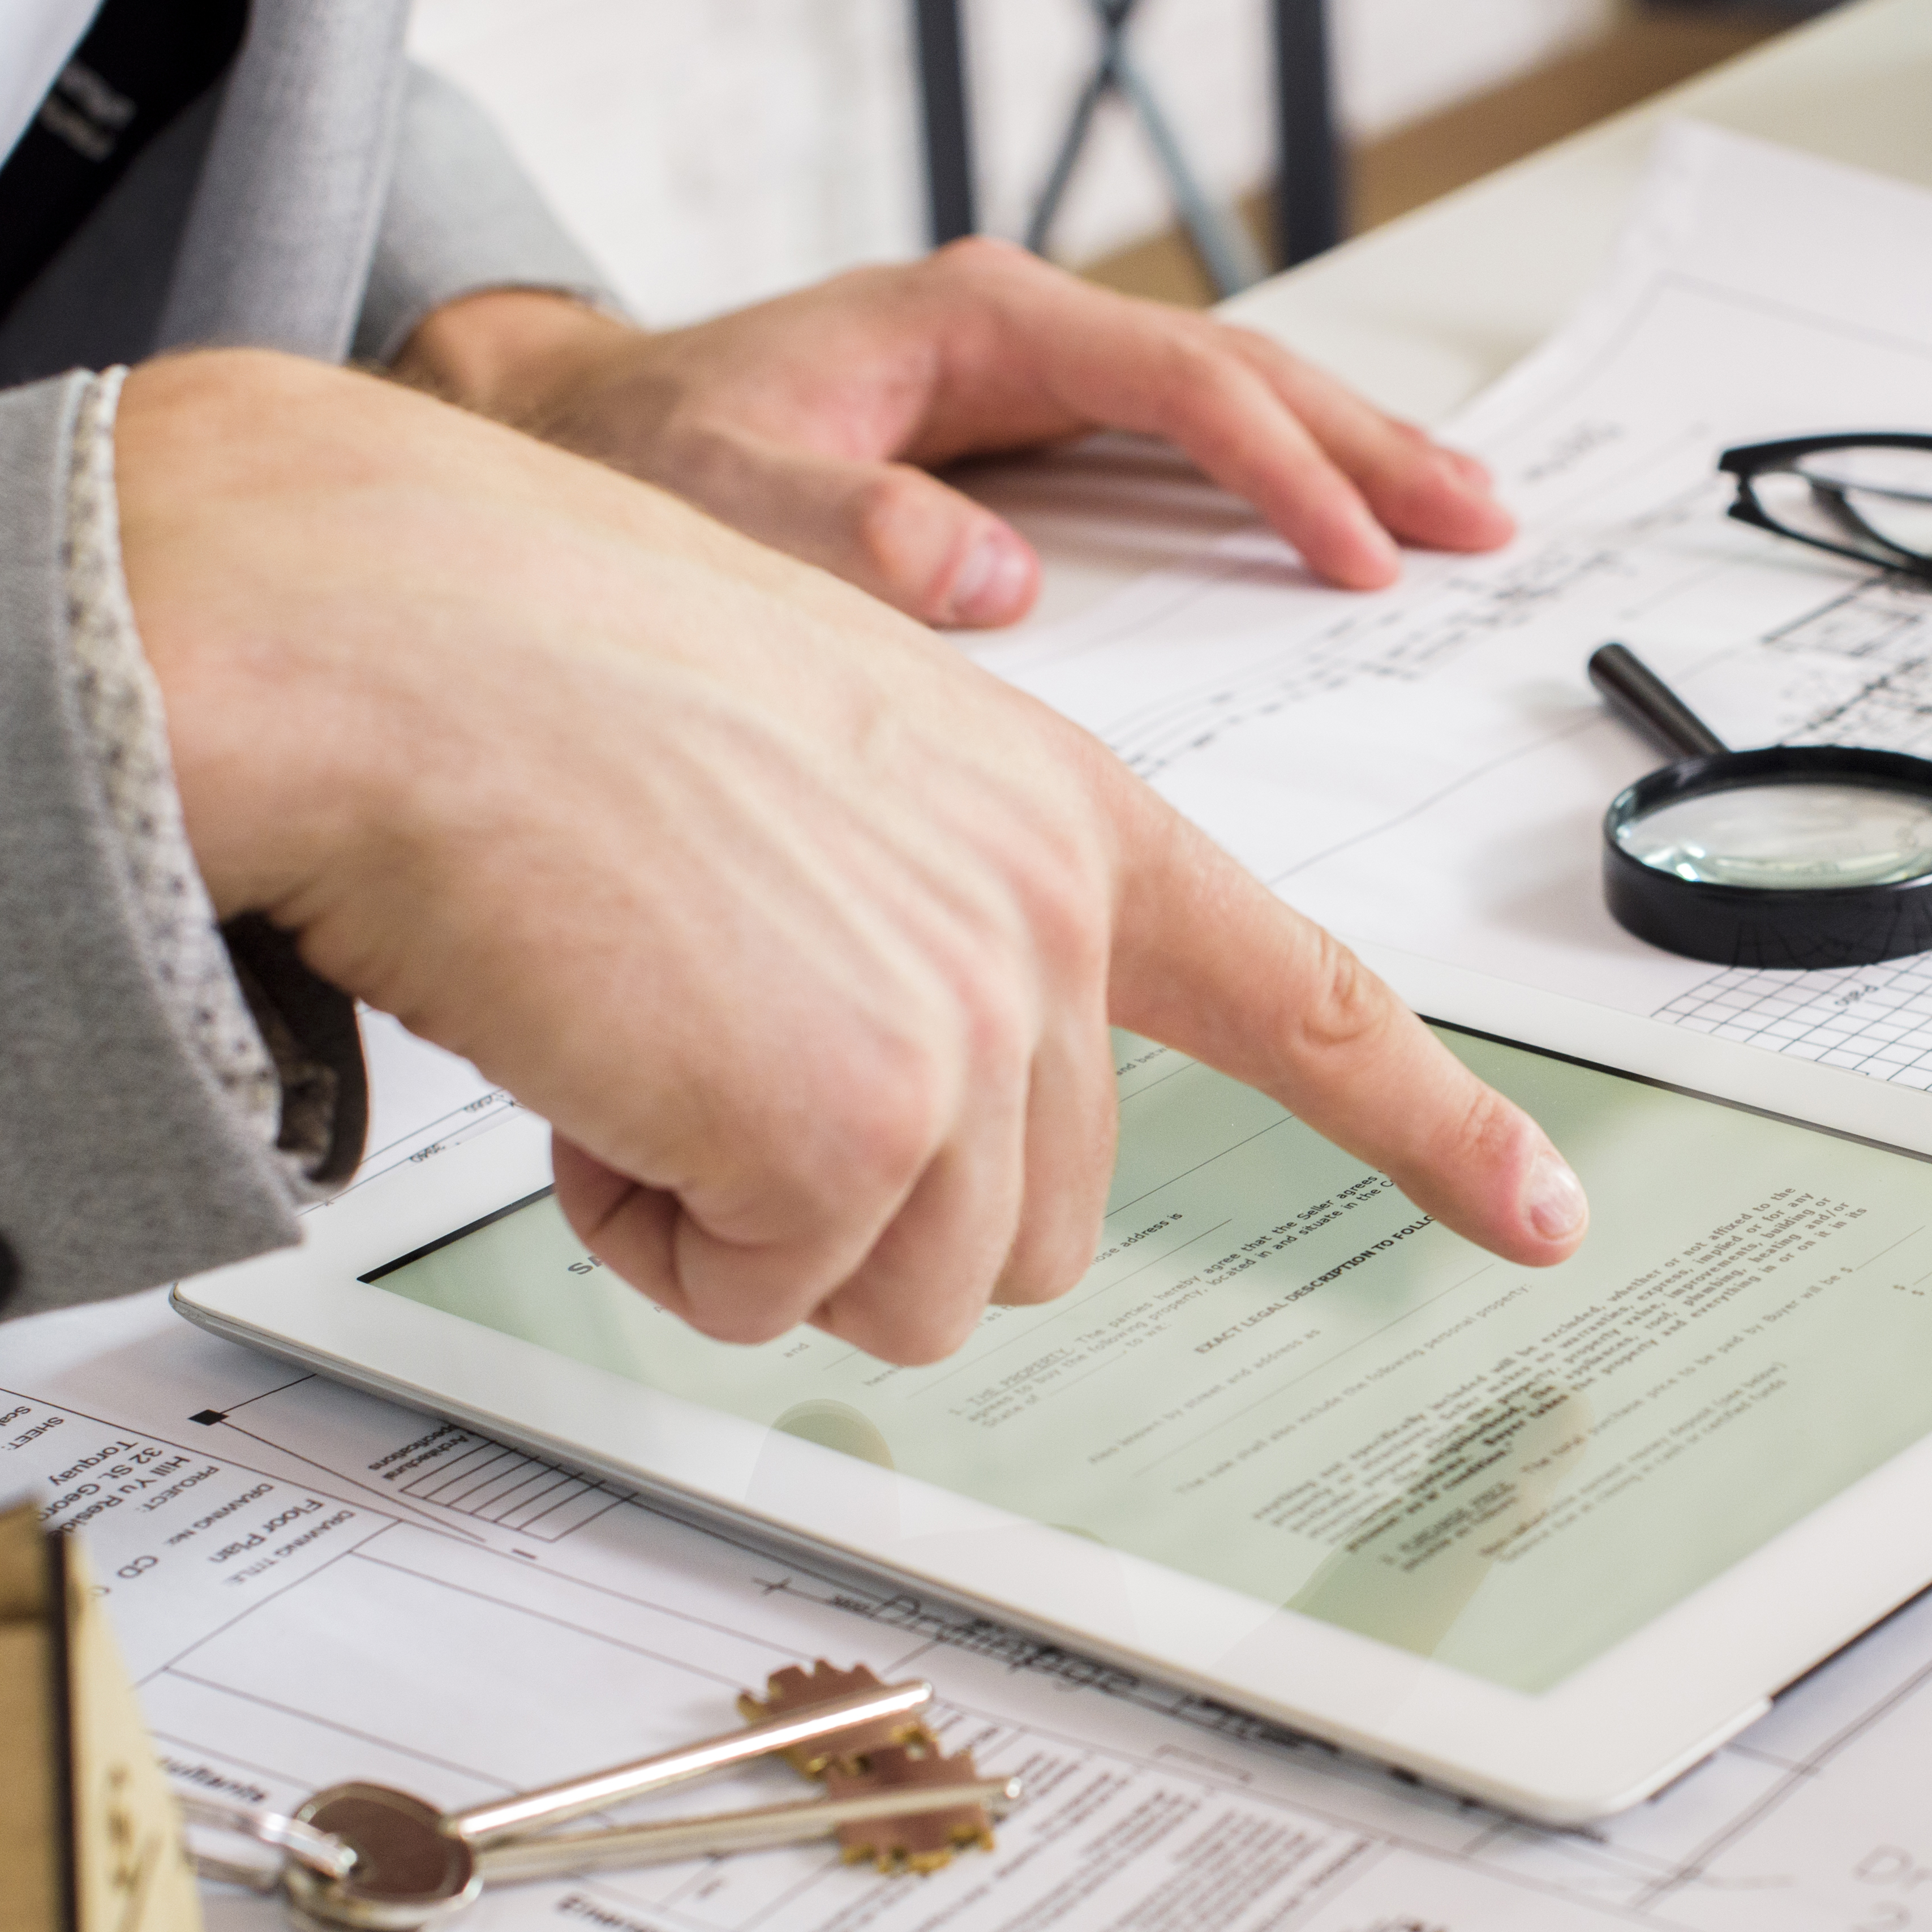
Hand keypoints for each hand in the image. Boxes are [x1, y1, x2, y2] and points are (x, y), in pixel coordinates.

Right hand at [119, 349, 1582, 1362]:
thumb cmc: (550, 693)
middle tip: (698, 1039)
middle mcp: (1049, 916)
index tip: (1538, 1211)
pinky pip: (755, 1293)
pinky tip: (588, 1066)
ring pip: (895, 1286)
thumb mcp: (817, 783)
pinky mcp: (855, 1118)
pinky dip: (650, 1229)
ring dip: (739, 1217)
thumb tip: (907, 1139)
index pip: (1299, 992)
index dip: (1428, 1121)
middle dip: (848, 1194)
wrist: (394, 638)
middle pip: (1021, 1223)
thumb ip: (925, 938)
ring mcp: (970, 1016)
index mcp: (1056, 821)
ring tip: (637, 1034)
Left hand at [390, 241, 1513, 626]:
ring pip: (1229, 406)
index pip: (1179, 386)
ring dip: (1347, 459)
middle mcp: (1018, 336)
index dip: (1282, 473)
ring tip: (1460, 519)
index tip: (1358, 558)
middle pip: (1242, 376)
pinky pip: (1182, 451)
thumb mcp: (718, 495)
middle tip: (1483, 519)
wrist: (563, 436)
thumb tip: (998, 582)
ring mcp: (1030, 382)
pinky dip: (1274, 486)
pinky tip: (1340, 533)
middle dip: (1369, 447)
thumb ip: (847, 535)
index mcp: (973, 324)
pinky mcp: (1026, 437)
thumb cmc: (633, 460)